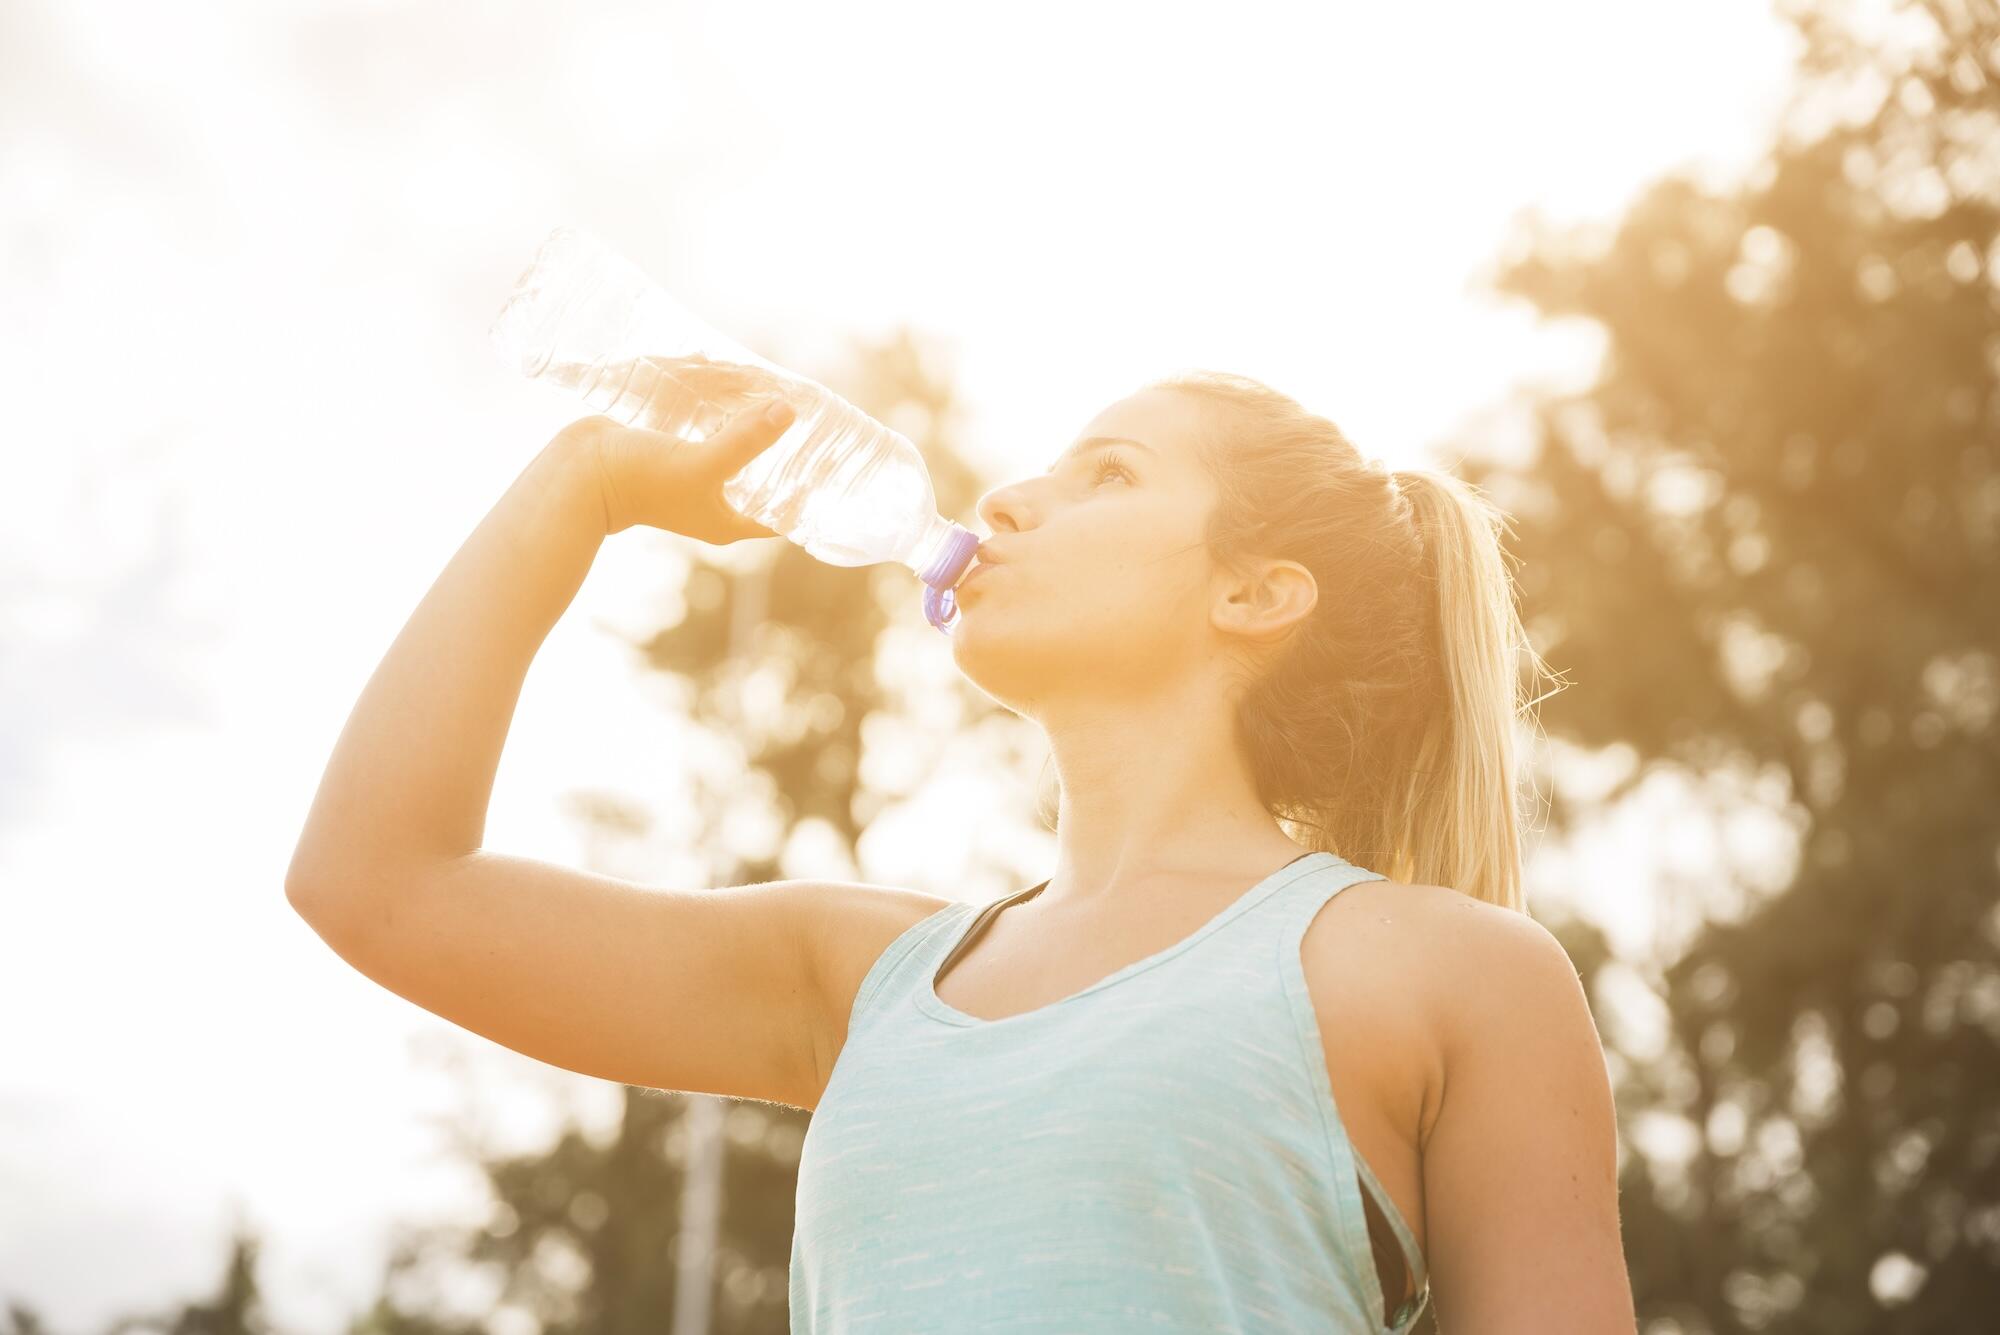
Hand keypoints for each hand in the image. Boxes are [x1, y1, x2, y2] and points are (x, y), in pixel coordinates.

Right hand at [560, 398, 794, 542]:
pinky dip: (722, 415)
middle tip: (809, 422)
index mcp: (728, 521)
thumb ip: (747, 440)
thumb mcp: (704, 462)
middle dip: (783, 452)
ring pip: (735, 451)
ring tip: (777, 400)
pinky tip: (735, 392)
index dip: (807, 494)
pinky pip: (709, 433)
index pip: (781, 515)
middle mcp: (713, 502)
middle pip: (762, 479)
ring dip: (752, 428)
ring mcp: (692, 477)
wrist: (580, 472)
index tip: (832, 465)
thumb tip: (789, 411)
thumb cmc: (643, 480)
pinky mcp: (673, 453)